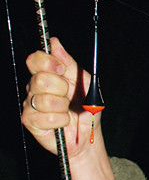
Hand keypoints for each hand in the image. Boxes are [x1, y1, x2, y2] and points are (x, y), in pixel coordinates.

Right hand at [23, 38, 113, 179]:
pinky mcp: (30, 121)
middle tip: (68, 96)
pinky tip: (63, 122)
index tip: (61, 70)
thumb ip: (69, 63)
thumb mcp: (85, 82)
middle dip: (61, 88)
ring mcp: (31, 104)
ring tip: (67, 111)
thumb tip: (54, 42)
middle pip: (40, 78)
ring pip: (43, 98)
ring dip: (62, 106)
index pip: (35, 59)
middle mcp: (34, 87)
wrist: (88, 137)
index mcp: (46, 74)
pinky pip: (44, 117)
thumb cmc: (86, 109)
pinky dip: (60, 120)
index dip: (48, 62)